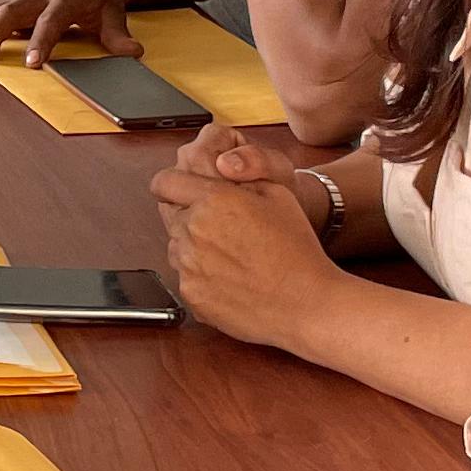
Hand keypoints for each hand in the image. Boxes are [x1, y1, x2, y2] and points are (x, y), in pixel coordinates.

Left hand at [152, 128, 344, 351]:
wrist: (306, 302)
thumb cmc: (296, 249)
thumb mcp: (277, 192)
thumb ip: (239, 176)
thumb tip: (220, 168)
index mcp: (212, 200)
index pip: (165, 182)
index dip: (172, 183)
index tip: (179, 189)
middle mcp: (193, 230)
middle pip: (172, 215)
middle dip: (190, 216)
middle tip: (223, 228)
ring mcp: (189, 266)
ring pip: (177, 248)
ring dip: (194, 247)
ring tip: (232, 256)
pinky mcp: (191, 295)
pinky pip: (186, 278)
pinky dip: (202, 277)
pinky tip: (232, 279)